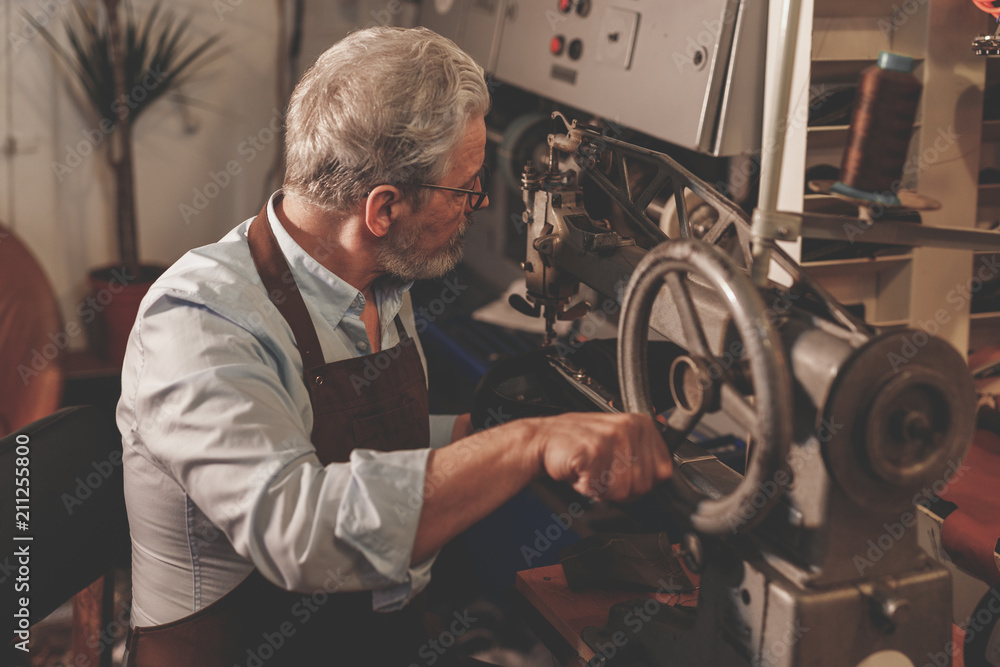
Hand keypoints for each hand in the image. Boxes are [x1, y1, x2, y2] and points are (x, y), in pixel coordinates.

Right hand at [528, 412, 671, 501]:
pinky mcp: (594, 451)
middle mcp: (630, 428)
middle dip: (620, 488)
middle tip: (601, 471)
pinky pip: (601, 489)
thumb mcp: (618, 439)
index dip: (641, 482)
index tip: (622, 474)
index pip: (663, 472)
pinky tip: (580, 470)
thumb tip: (666, 474)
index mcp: (642, 424)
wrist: (542, 440)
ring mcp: (613, 438)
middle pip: (643, 485)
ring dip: (602, 488)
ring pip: (623, 491)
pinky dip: (587, 488)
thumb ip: (643, 453)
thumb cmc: (578, 443)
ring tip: (590, 469)